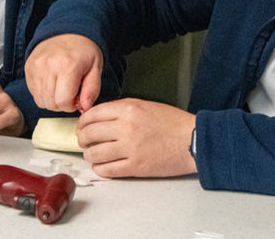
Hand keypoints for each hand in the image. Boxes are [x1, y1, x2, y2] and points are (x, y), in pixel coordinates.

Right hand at [25, 34, 103, 112]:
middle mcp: (49, 66)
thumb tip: (85, 108)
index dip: (71, 105)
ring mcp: (36, 66)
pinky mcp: (29, 67)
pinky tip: (52, 83)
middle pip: (50, 103)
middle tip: (70, 93)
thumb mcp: (96, 68)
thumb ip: (92, 89)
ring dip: (52, 100)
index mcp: (68, 66)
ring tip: (61, 88)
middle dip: (62, 104)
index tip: (77, 97)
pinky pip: (33, 92)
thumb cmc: (84, 50)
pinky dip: (43, 93)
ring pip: (40, 100)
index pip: (63, 102)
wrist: (68, 30)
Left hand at [77, 98, 196, 177]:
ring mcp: (129, 148)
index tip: (81, 126)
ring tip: (92, 154)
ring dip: (89, 155)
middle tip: (83, 140)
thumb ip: (122, 109)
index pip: (93, 114)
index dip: (82, 121)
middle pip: (89, 133)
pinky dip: (100, 168)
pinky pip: (106, 170)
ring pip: (94, 153)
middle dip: (82, 138)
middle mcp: (126, 127)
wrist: (192, 140)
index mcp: (128, 109)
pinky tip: (102, 165)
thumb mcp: (145, 105)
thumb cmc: (172, 123)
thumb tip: (100, 117)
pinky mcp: (135, 167)